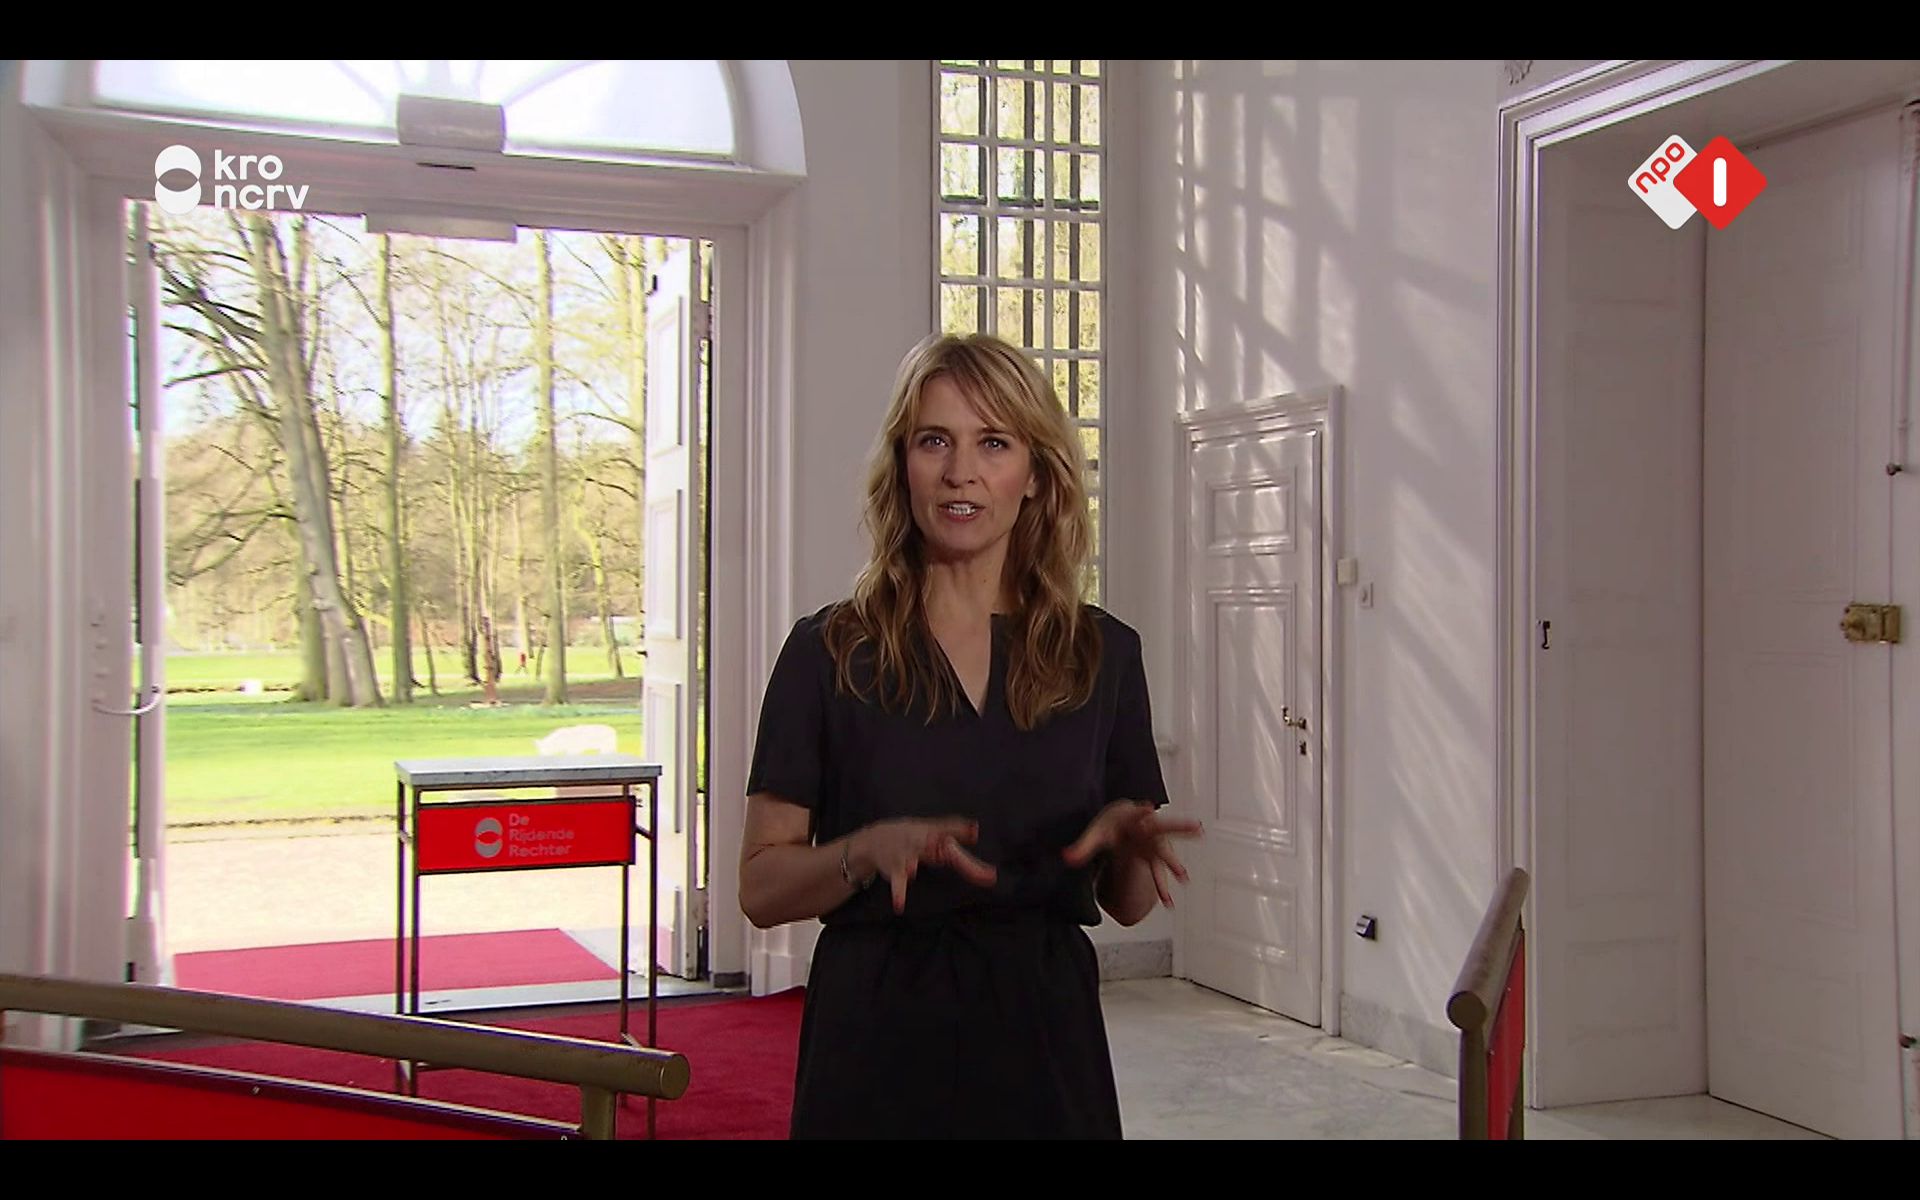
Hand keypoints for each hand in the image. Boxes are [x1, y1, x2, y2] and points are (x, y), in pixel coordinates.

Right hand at [848, 818, 998, 913]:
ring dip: (910, 865)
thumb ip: (955, 831)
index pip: (949, 832)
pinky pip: (897, 883)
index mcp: (932, 832)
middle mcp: (918, 841)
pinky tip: (899, 906)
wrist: (876, 837)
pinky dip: (898, 894)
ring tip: (912, 869)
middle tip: (949, 850)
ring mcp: (905, 855)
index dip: (962, 833)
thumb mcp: (932, 829)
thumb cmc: (911, 835)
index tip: (976, 836)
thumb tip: (977, 830)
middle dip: (940, 848)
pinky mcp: (895, 870)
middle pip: (931, 845)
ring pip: (909, 859)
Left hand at [1061, 801, 1202, 908]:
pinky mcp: (1154, 856)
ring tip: (1183, 877)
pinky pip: (1159, 872)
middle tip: (1196, 826)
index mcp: (1133, 818)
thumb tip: (1066, 858)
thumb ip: (1082, 847)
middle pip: (1165, 827)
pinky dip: (1161, 886)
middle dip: (1179, 827)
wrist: (1121, 820)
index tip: (1148, 807)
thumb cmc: (1110, 825)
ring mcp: (1154, 843)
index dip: (1142, 811)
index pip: (1138, 813)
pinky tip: (1166, 902)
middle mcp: (1148, 829)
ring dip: (1175, 864)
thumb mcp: (1096, 834)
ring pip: (1167, 852)